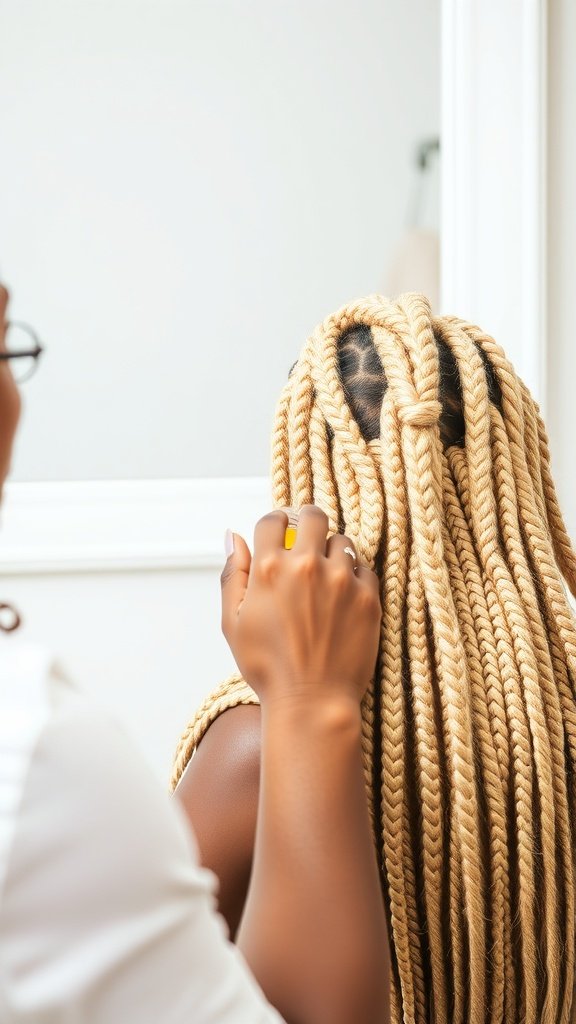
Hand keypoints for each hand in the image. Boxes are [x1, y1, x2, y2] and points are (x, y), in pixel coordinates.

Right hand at [221, 505, 380, 706]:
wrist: (312, 702)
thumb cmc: (267, 667)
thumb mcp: (233, 622)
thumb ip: (233, 574)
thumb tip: (232, 536)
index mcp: (270, 569)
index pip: (273, 519)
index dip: (275, 522)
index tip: (280, 532)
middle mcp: (307, 566)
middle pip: (313, 516)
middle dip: (307, 522)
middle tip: (307, 538)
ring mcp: (341, 580)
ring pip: (342, 540)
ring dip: (332, 550)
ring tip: (326, 574)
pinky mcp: (368, 597)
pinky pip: (364, 568)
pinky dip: (354, 576)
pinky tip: (343, 596)